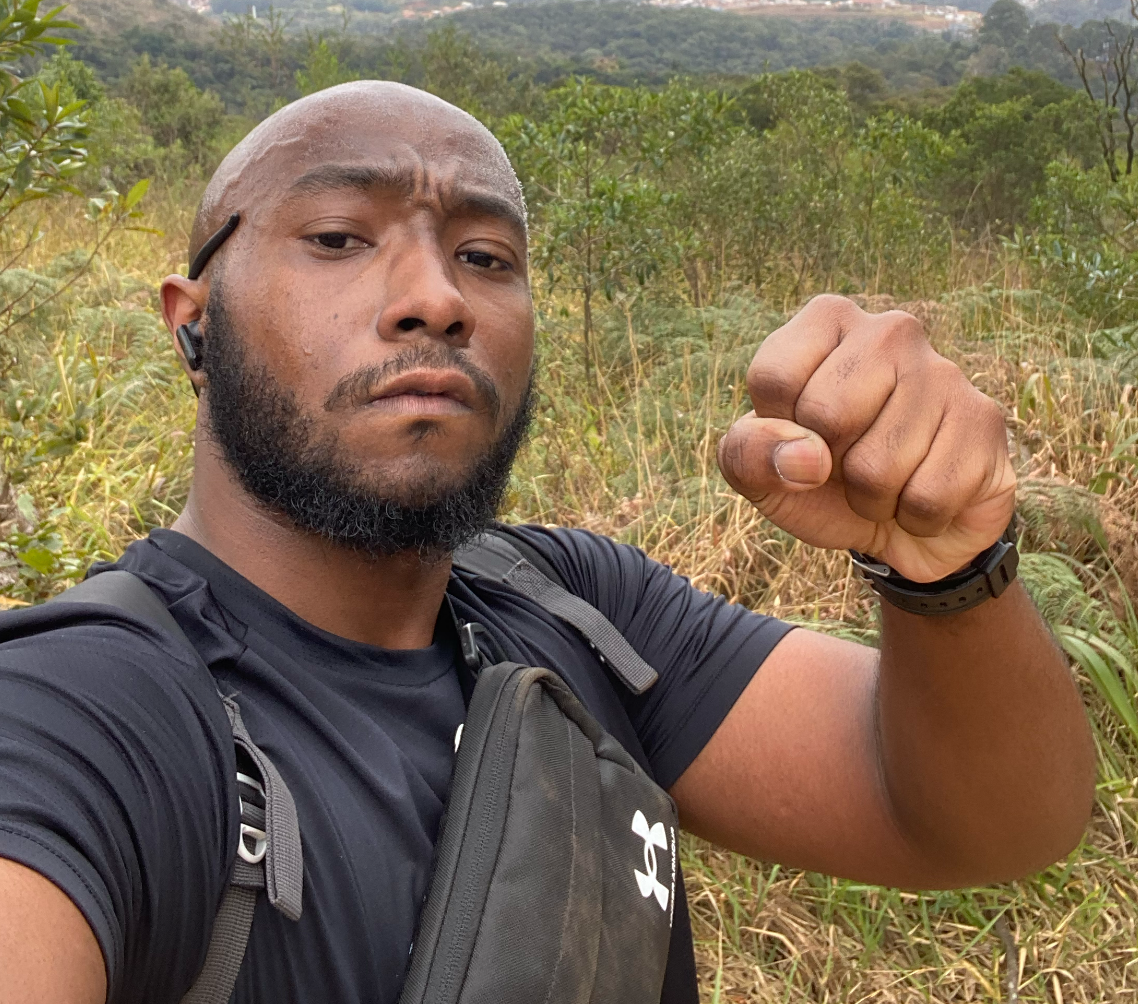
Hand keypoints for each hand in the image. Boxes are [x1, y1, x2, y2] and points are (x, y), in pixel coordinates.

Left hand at [716, 295, 1015, 582]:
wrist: (899, 530)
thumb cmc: (819, 483)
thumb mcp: (760, 471)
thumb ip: (748, 453)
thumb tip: (807, 457)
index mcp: (827, 321)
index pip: (773, 376)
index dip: (776, 430)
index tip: (797, 436)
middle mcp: (890, 331)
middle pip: (826, 414)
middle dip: (827, 465)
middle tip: (845, 462)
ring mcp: (945, 372)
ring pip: (877, 467)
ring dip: (871, 500)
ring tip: (885, 482)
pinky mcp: (983, 420)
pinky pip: (927, 497)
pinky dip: (914, 517)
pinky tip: (923, 493)